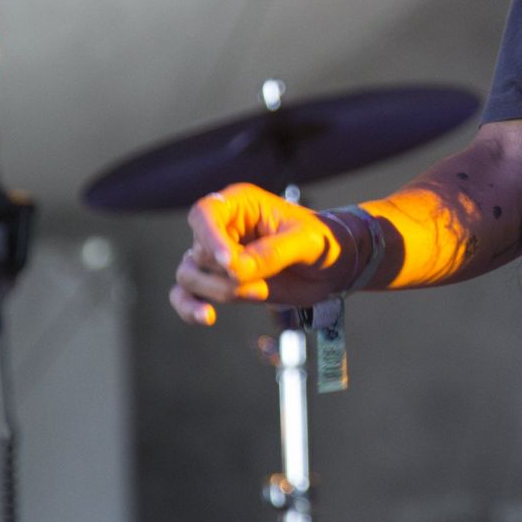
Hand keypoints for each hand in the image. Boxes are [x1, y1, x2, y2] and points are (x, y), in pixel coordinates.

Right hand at [169, 183, 345, 325]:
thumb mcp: (306, 241)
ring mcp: (218, 257)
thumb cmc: (322, 241)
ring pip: (190, 274)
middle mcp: (223, 228)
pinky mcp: (219, 283)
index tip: (228, 262)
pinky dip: (190, 308)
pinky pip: (188, 294)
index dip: (210, 237)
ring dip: (215, 290)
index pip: (206, 213)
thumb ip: (273, 253)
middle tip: (259, 280)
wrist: (334, 267)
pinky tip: (206, 317)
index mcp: (242, 205)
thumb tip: (237, 270)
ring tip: (254, 293)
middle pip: (199, 250)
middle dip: (225, 272)